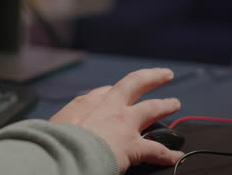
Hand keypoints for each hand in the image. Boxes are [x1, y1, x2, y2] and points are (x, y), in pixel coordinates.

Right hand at [50, 68, 183, 173]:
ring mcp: (124, 123)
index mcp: (86, 103)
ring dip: (165, 105)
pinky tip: (176, 156)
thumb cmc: (54, 140)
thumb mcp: (54, 126)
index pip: (106, 91)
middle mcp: (109, 107)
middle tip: (164, 75)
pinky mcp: (133, 145)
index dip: (116, 90)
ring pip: (152, 108)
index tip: (118, 90)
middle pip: (136, 84)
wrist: (65, 151)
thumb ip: (62, 124)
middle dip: (152, 78)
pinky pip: (157, 149)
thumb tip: (57, 131)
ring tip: (175, 103)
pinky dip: (168, 154)